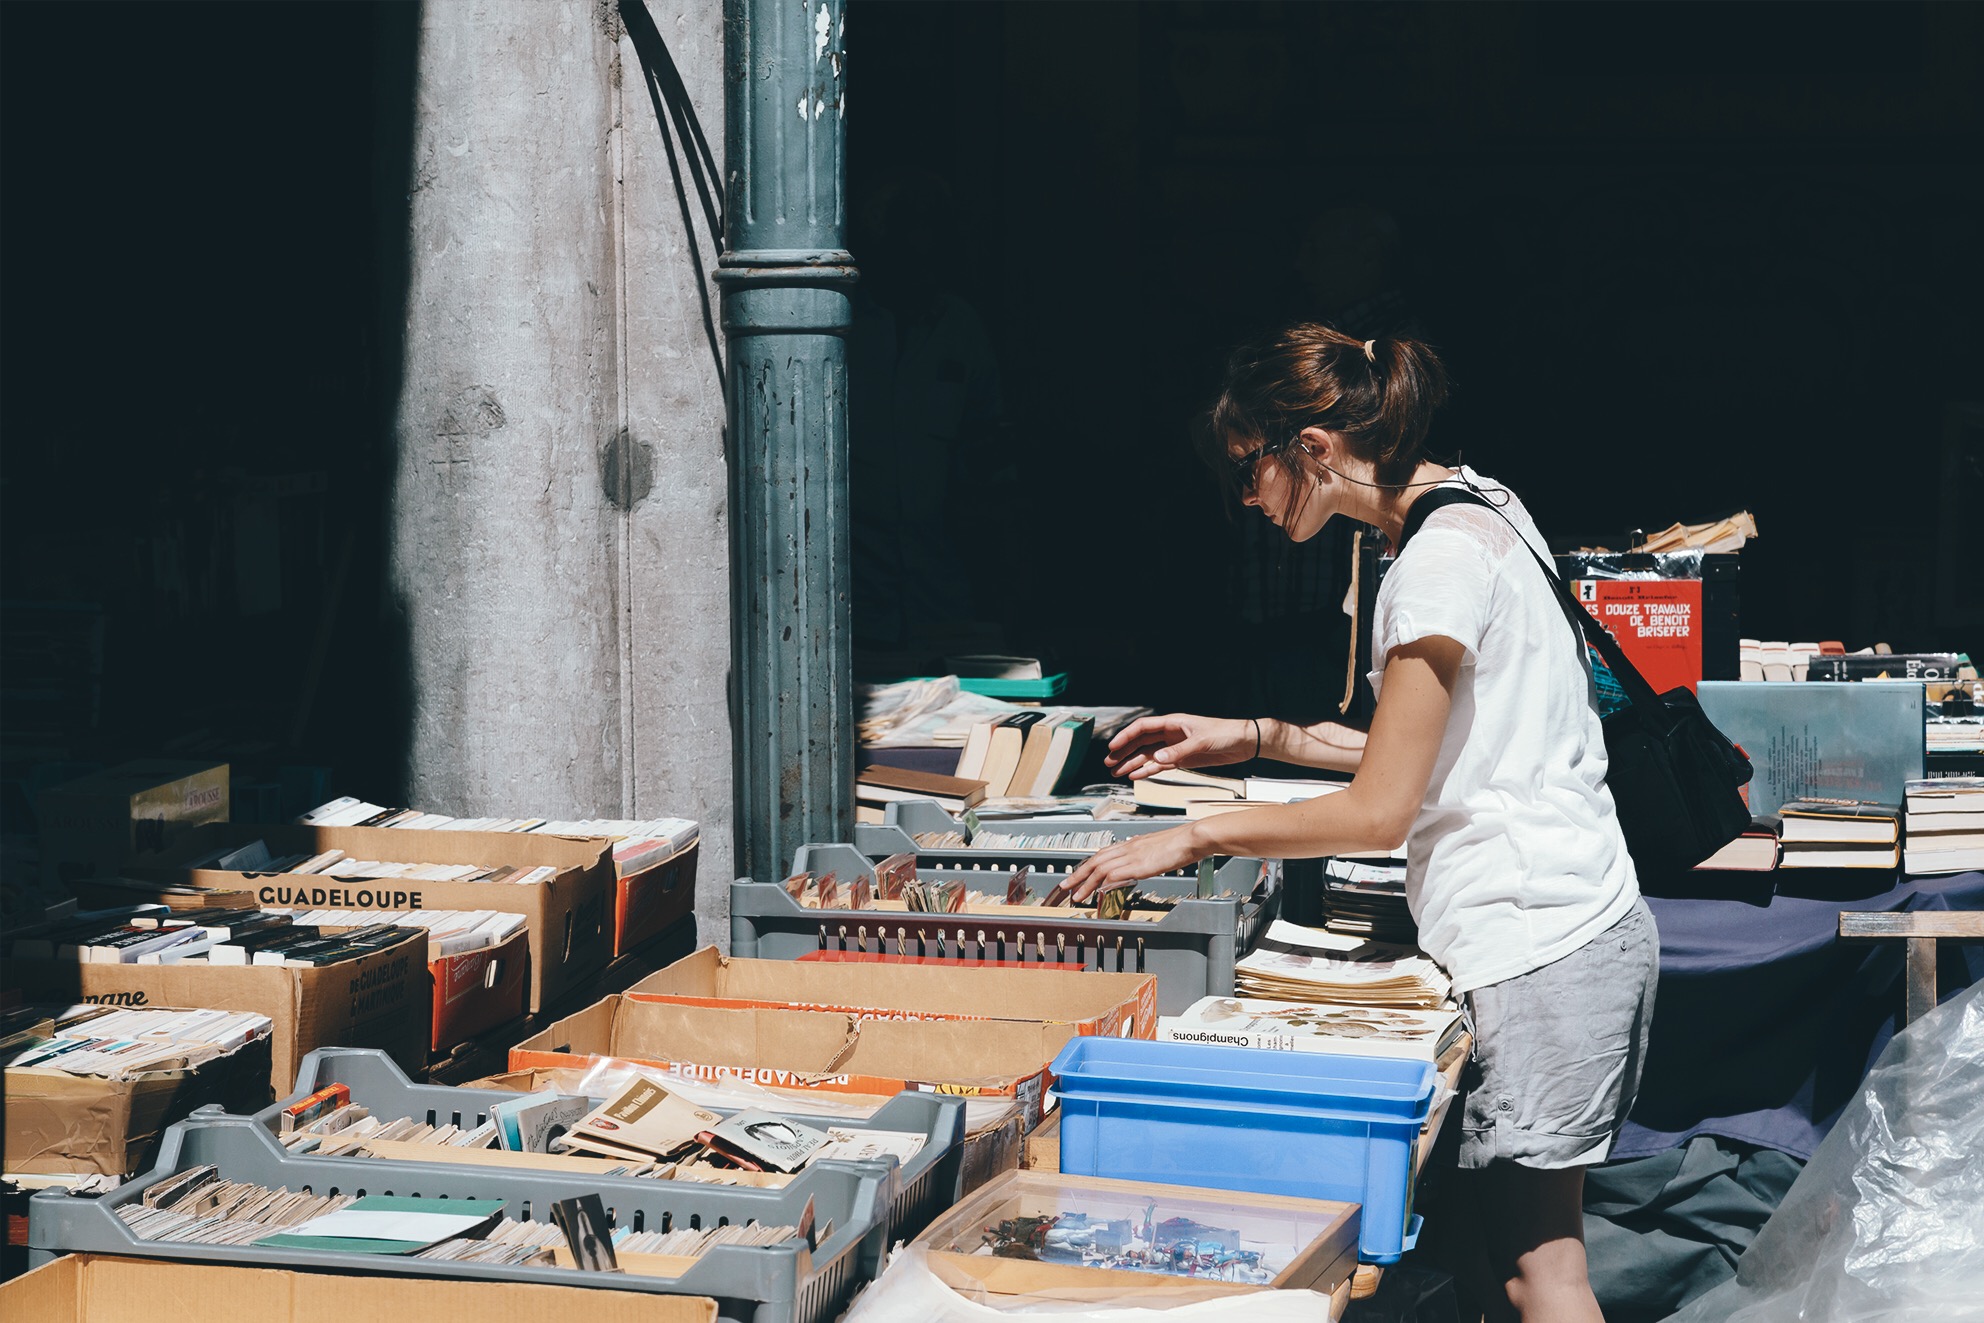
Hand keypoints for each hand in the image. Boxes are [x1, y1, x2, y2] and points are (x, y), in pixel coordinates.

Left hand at [1057, 824, 1205, 904]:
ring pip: (1101, 868)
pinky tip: (1097, 891)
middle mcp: (1128, 847)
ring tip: (1076, 895)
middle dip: (1078, 874)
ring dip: (1086, 882)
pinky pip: (1115, 873)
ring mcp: (1133, 855)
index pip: (1102, 854)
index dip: (1087, 865)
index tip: (1077, 874)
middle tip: (1065, 886)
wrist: (1192, 837)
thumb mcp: (1157, 849)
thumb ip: (1145, 856)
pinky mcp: (1140, 864)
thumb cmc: (1181, 843)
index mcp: (1132, 843)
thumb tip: (1140, 864)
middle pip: (1095, 860)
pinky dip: (1103, 882)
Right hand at [1104, 713, 1254, 780]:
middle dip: (1124, 752)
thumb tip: (1157, 758)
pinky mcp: (1182, 759)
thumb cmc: (1226, 733)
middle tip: (1109, 762)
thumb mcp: (1201, 741)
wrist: (1244, 743)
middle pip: (1140, 743)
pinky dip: (1146, 771)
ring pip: (1147, 755)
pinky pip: (1159, 766)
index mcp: (1173, 723)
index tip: (1113, 746)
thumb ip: (1178, 751)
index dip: (1126, 737)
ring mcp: (1175, 748)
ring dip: (1132, 763)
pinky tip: (1135, 775)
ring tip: (1116, 772)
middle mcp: (1171, 735)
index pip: (1142, 728)